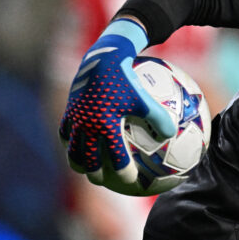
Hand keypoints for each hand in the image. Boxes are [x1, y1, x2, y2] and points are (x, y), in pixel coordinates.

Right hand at [58, 19, 174, 192]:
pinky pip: (66, 131)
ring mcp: (74, 119)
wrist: (103, 57)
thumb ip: (160, 118)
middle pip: (87, 160)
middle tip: (103, 182)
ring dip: (79, 162)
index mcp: (107, 126)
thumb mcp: (146, 99)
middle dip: (95, 173)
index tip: (132, 182)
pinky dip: (71, 142)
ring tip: (86, 169)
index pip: (114, 159)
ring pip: (72, 149)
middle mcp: (87, 126)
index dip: (123, 173)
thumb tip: (172, 135)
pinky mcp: (69, 110)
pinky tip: (78, 144)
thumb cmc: (128, 78)